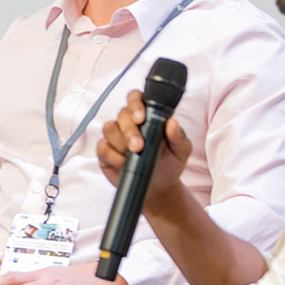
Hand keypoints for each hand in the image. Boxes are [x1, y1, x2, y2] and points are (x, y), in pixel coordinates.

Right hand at [97, 89, 191, 216]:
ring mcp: (115, 136)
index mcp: (147, 115)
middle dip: (129, 131)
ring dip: (121, 143)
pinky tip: (123, 163)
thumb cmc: (170, 162)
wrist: (159, 185)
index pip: (135, 99)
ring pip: (110, 129)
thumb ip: (178, 136)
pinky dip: (113, 156)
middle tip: (138, 146)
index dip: (135, 104)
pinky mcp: (106, 151)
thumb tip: (173, 122)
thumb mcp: (181, 150)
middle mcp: (129, 123)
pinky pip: (103, 148)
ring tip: (133, 155)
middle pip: (121, 115)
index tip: (140, 118)